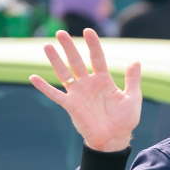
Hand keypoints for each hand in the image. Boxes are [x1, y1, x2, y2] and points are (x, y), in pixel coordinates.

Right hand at [28, 28, 140, 152]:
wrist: (114, 139)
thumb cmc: (125, 119)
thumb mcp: (132, 98)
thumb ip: (132, 80)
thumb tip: (136, 61)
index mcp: (104, 80)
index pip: (97, 58)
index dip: (93, 45)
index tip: (88, 31)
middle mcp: (89, 84)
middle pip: (77, 62)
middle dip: (69, 47)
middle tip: (61, 32)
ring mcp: (78, 93)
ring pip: (64, 73)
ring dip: (55, 60)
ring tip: (47, 46)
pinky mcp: (70, 105)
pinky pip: (55, 94)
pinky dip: (44, 87)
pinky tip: (33, 77)